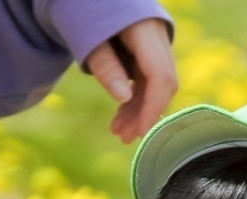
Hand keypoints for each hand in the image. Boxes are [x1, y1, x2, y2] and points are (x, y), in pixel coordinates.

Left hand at [84, 18, 176, 143]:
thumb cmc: (83, 11)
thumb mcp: (88, 39)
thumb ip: (106, 67)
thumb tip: (124, 99)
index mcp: (146, 32)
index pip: (160, 76)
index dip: (152, 107)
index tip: (140, 131)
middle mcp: (158, 39)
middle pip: (163, 83)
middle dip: (145, 113)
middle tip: (123, 138)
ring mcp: (156, 46)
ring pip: (156, 84)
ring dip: (139, 109)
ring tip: (118, 131)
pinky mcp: (148, 52)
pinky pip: (148, 79)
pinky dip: (137, 97)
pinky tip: (123, 115)